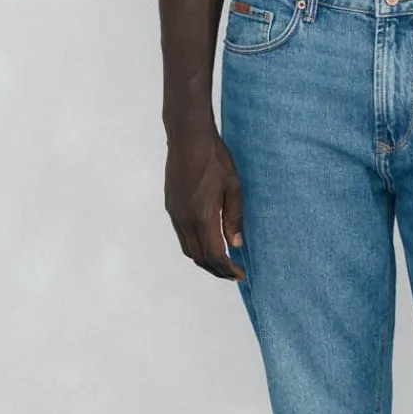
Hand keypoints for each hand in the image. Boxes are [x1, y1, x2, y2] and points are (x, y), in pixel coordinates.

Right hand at [164, 125, 245, 279]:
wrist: (188, 138)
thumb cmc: (215, 159)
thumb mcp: (234, 187)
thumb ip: (234, 218)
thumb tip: (236, 245)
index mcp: (202, 217)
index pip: (215, 255)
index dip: (228, 269)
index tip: (241, 275)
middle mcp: (185, 220)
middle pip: (199, 258)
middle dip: (217, 270)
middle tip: (233, 272)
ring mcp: (175, 214)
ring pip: (188, 249)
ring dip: (205, 259)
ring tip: (222, 261)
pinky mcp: (171, 207)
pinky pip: (182, 236)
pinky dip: (195, 246)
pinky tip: (208, 241)